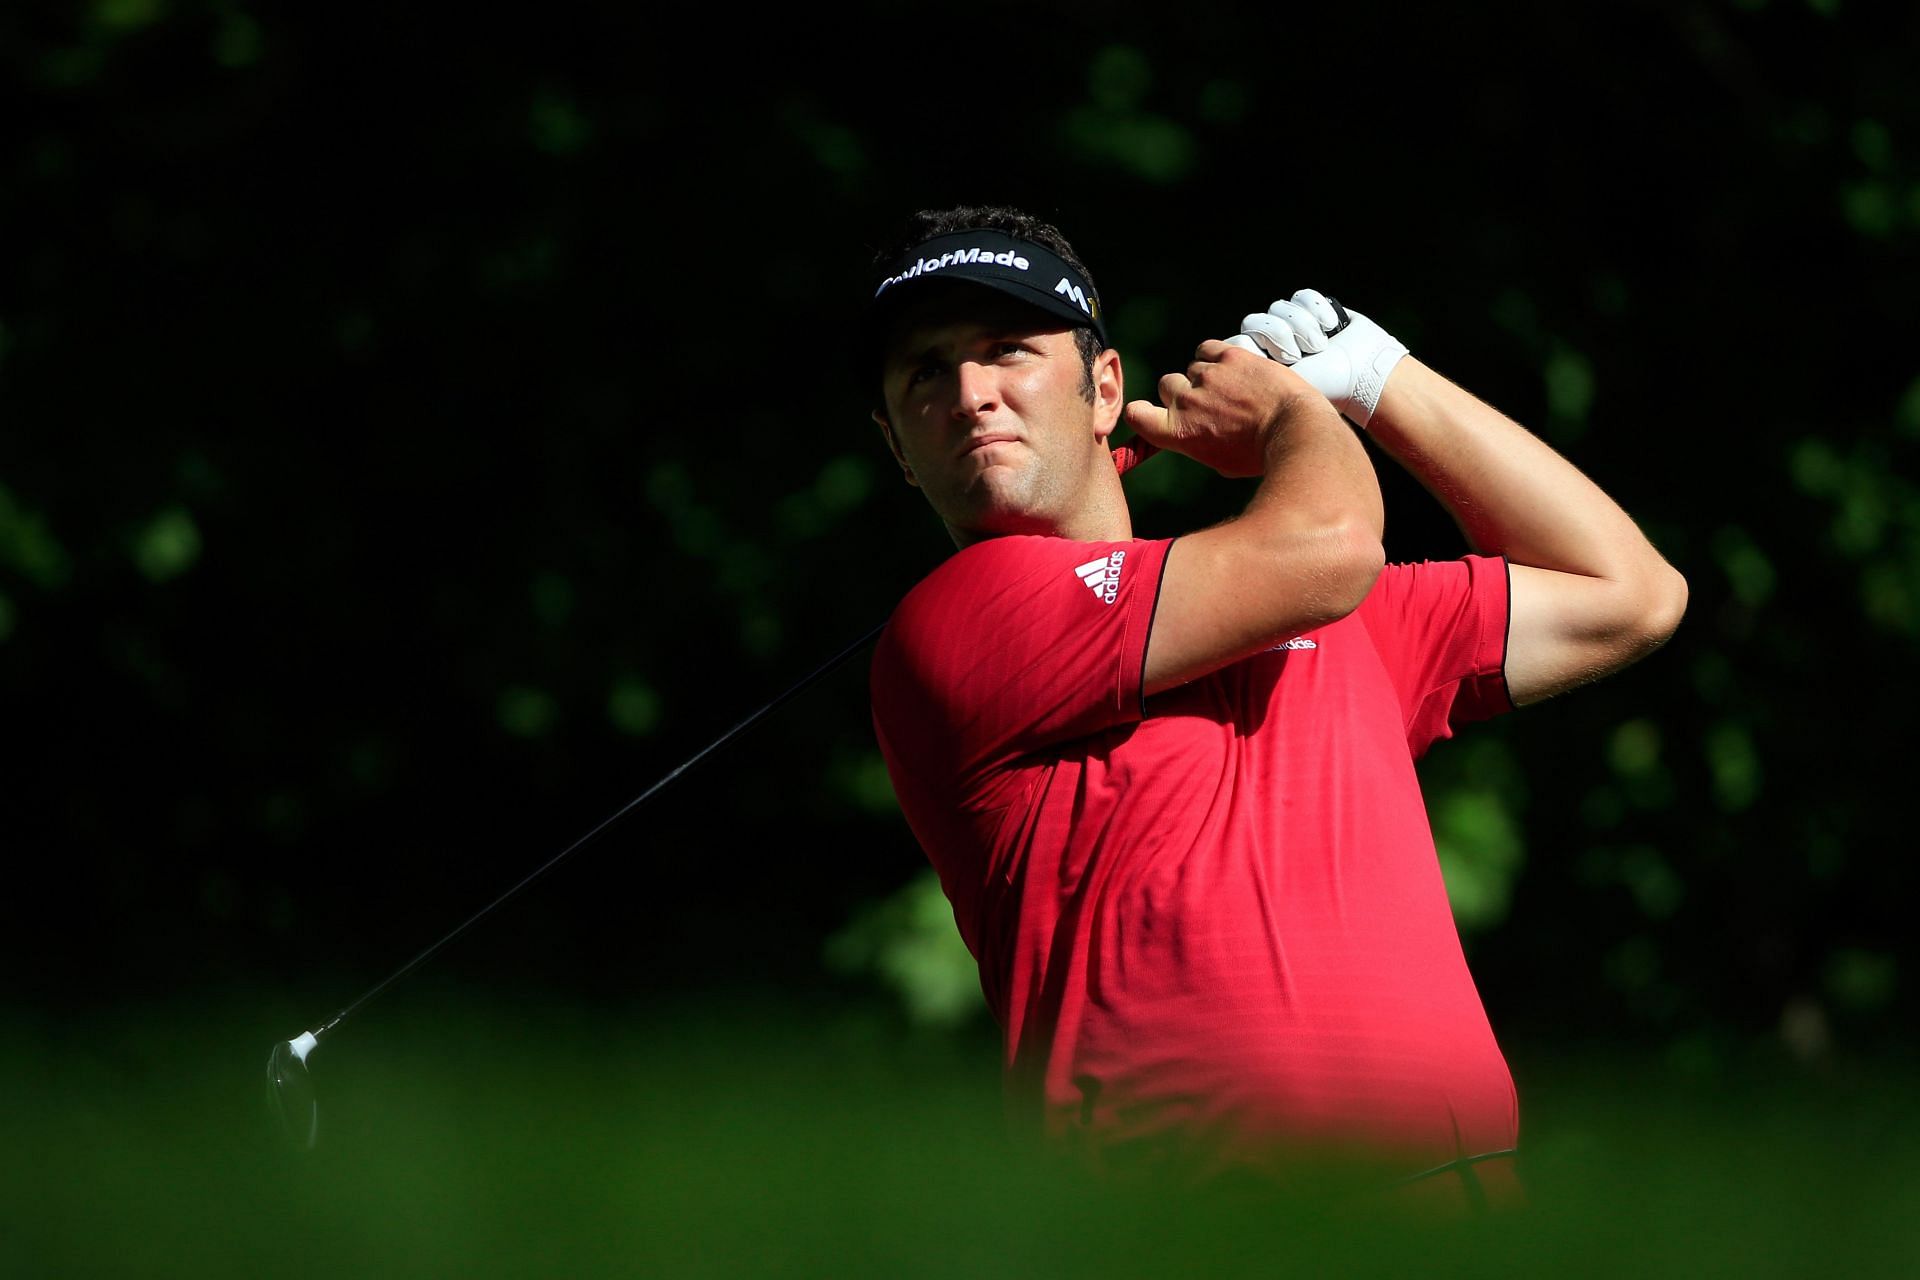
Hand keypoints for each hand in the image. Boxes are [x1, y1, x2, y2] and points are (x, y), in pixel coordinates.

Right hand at [1121, 339, 1322, 477]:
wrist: (1295, 430)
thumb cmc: (1260, 455)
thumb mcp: (1219, 461)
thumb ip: (1196, 441)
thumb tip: (1192, 431)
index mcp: (1178, 432)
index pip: (1135, 413)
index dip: (1143, 411)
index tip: (1157, 412)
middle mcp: (1186, 400)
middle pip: (1167, 384)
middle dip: (1184, 391)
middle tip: (1212, 403)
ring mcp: (1207, 375)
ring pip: (1193, 367)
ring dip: (1207, 375)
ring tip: (1234, 389)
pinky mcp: (1229, 356)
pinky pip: (1208, 349)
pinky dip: (1216, 356)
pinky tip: (1233, 368)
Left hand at [1224, 289, 1407, 428]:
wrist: (1363, 376)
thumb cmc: (1325, 387)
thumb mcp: (1283, 386)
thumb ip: (1252, 375)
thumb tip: (1223, 359)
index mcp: (1259, 362)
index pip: (1237, 341)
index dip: (1253, 346)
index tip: (1275, 362)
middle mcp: (1272, 341)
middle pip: (1254, 320)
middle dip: (1278, 336)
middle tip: (1299, 355)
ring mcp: (1292, 323)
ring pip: (1279, 307)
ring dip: (1303, 326)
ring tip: (1320, 346)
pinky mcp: (1313, 307)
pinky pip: (1303, 296)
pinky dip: (1318, 311)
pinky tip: (1331, 327)